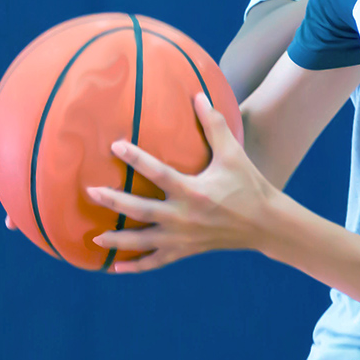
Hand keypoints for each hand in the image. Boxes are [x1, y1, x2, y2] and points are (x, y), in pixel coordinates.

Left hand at [87, 94, 278, 273]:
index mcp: (195, 191)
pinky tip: (115, 266)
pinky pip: (157, 261)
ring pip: (145, 240)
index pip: (159, 174)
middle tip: (91, 192)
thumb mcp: (234, 154)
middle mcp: (185, 217)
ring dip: (119, 239)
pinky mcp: (187, 250)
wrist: (268, 225)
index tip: (115, 146)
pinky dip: (137, 265)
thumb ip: (214, 125)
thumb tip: (198, 94)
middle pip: (142, 211)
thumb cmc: (250, 185)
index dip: (136, 159)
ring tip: (95, 237)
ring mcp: (185, 237)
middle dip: (115, 202)